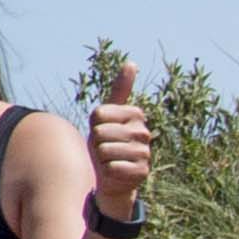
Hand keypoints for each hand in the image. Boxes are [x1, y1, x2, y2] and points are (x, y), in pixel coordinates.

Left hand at [90, 55, 153, 212]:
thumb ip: (119, 90)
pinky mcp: (142, 172)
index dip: (94, 125)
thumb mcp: (106, 115)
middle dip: (97, 143)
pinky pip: (112, 168)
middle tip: (105, 148)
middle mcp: (144, 133)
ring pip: (105, 150)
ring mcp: (145, 153)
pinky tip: (116, 172)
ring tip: (110, 159)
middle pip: (100, 133)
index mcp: (135, 115)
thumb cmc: (106, 141)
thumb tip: (132, 63)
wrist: (111, 175)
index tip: (102, 129)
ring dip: (101, 158)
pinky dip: (108, 172)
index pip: (98, 115)